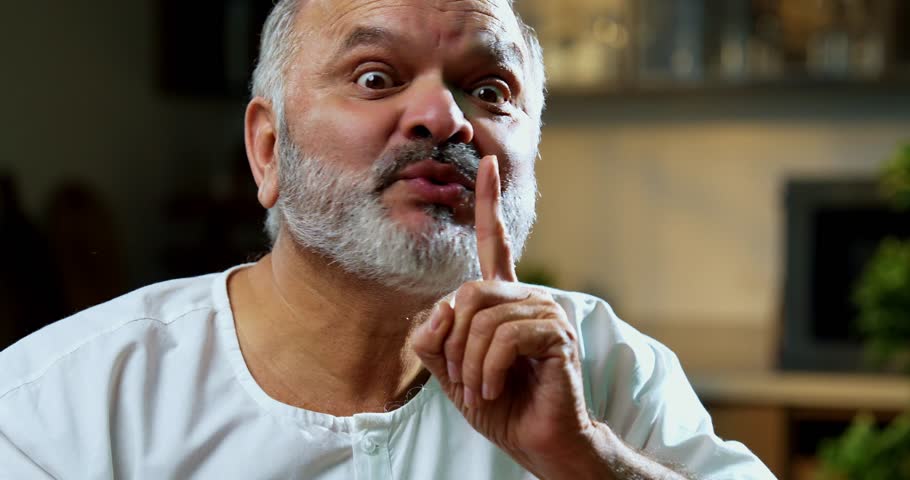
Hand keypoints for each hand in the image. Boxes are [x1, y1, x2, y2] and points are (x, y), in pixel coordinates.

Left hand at [413, 155, 600, 478]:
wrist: (536, 440)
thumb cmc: (499, 402)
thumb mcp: (450, 371)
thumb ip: (433, 338)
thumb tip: (440, 310)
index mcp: (503, 299)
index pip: (495, 243)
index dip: (489, 204)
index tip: (487, 164)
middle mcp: (527, 297)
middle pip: (470, 292)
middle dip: (453, 341)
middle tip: (462, 377)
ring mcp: (546, 313)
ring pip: (484, 317)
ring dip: (470, 362)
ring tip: (481, 388)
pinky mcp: (557, 335)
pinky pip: (505, 337)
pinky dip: (488, 369)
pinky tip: (495, 388)